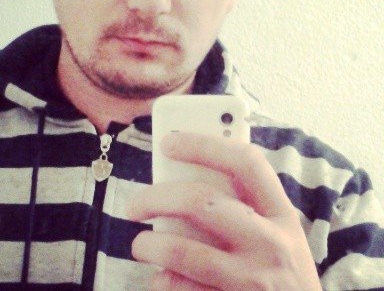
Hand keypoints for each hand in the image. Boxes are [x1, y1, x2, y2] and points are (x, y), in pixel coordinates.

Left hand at [128, 133, 321, 290]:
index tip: (169, 142)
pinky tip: (162, 277)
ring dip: (151, 245)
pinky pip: (184, 290)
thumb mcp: (279, 234)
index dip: (204, 145)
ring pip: (184, 251)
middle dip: (157, 198)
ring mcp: (253, 282)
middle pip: (202, 202)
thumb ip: (244, 205)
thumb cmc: (281, 272)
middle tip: (134, 205)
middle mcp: (272, 245)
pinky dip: (164, 282)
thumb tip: (181, 178)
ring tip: (140, 244)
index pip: (246, 163)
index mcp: (282, 215)